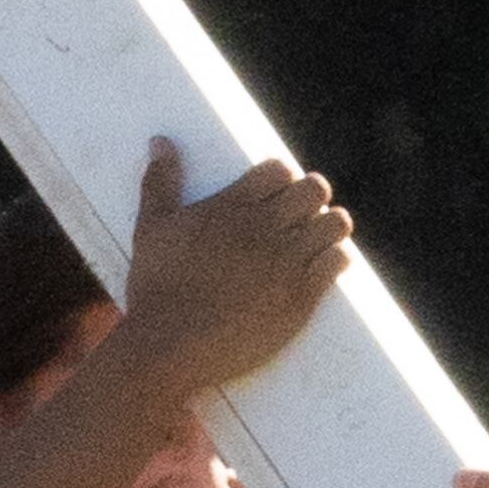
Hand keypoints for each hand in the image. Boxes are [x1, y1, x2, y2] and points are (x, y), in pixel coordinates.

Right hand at [116, 136, 352, 392]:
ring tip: (320, 237)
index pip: (279, 170)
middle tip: (303, 213)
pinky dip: (336, 258)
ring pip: (335, 224)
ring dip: (331, 225)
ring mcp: (286, 263)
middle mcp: (264, 228)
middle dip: (313, 196)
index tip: (280, 192)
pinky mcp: (300, 298)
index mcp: (232, 206)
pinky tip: (326, 264)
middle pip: (314, 189)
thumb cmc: (156, 288)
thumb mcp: (151, 228)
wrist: (169, 346)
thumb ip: (160, 181)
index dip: (284, 178)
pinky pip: (337, 262)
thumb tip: (161, 141)